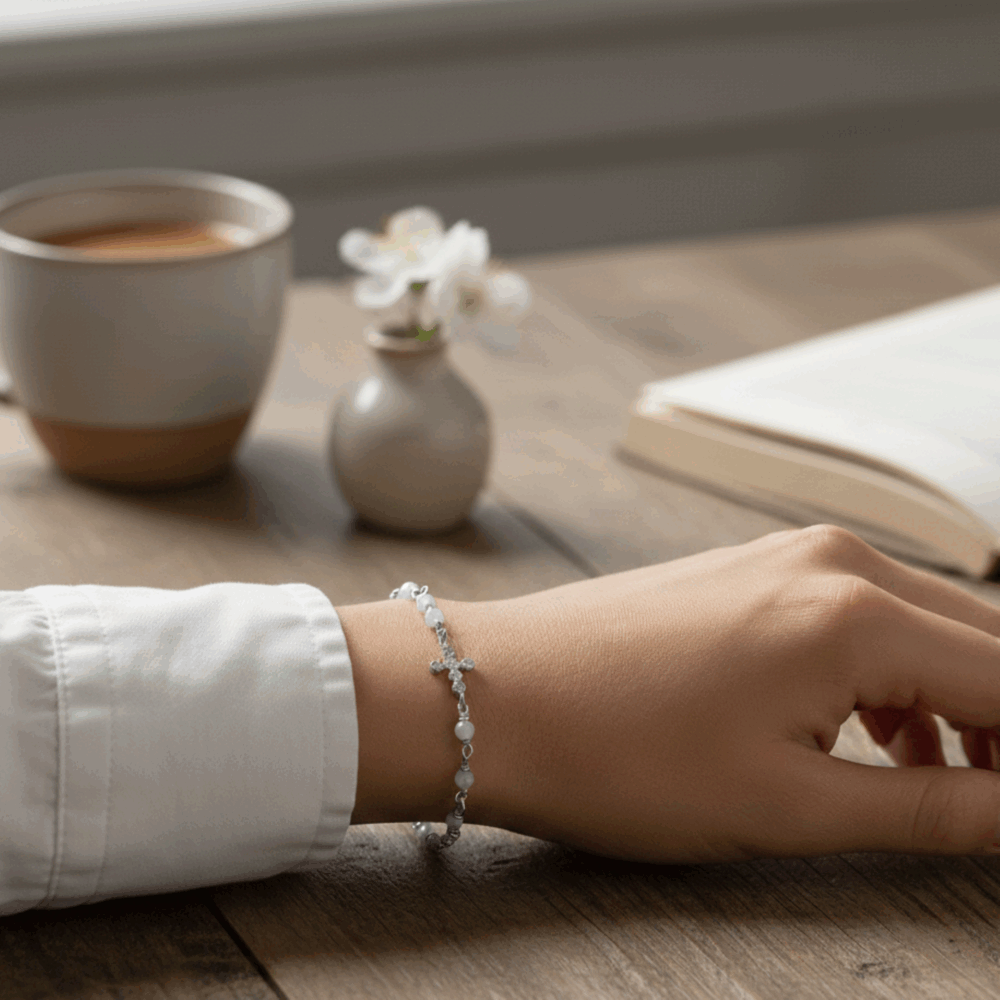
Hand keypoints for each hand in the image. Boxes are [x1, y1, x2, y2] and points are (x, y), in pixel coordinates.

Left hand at [339, 526, 999, 861]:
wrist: (494, 694)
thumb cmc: (618, 752)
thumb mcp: (788, 804)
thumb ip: (933, 808)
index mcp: (858, 615)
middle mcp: (834, 561)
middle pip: (984, 641)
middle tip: (997, 799)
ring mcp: (786, 554)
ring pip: (925, 624)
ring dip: (959, 700)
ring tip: (951, 783)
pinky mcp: (749, 568)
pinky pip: (859, 613)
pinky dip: (892, 673)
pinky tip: (875, 732)